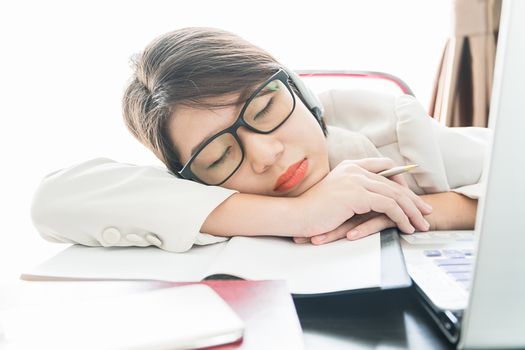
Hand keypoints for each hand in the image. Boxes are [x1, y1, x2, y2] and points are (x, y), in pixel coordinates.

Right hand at [293, 158, 431, 237]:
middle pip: (394, 182)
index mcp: (349, 166)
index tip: (411, 196)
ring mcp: (356, 180)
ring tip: (421, 224)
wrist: (296, 214)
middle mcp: (355, 169)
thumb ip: (353, 191)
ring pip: (394, 194)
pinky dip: (401, 217)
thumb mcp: (335, 195)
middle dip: (412, 199)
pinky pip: (388, 205)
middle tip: (426, 212)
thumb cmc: (311, 210)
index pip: (384, 167)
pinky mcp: (357, 195)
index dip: (401, 180)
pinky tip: (407, 227)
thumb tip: (370, 202)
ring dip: (411, 211)